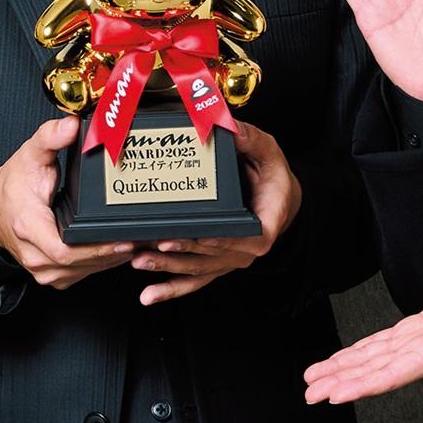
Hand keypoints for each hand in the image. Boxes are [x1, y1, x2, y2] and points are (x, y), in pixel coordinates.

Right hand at [0, 118, 133, 288]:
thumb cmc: (13, 186)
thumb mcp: (29, 155)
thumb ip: (50, 137)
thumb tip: (71, 125)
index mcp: (29, 226)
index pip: (63, 250)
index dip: (95, 249)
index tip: (121, 240)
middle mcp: (34, 254)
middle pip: (80, 262)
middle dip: (113, 252)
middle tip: (143, 239)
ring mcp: (43, 269)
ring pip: (84, 271)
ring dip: (112, 259)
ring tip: (141, 244)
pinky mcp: (52, 274)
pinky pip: (81, 273)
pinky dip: (103, 263)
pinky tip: (121, 250)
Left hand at [130, 120, 301, 304]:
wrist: (281, 199)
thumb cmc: (274, 177)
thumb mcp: (270, 153)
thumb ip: (253, 141)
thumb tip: (232, 127)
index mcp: (264, 225)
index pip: (246, 239)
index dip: (223, 240)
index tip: (202, 236)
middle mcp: (246, 249)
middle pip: (214, 256)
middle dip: (183, 251)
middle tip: (156, 243)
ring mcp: (229, 259)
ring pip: (198, 270)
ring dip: (168, 268)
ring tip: (141, 262)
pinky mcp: (215, 264)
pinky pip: (193, 280)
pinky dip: (170, 289)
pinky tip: (149, 296)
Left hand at [302, 274, 422, 403]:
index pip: (390, 374)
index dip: (362, 385)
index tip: (335, 395)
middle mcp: (418, 354)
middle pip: (372, 371)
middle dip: (340, 382)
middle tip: (309, 393)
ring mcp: (413, 344)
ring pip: (370, 359)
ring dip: (342, 369)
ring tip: (313, 378)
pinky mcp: (413, 331)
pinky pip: (379, 344)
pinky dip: (357, 352)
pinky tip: (341, 358)